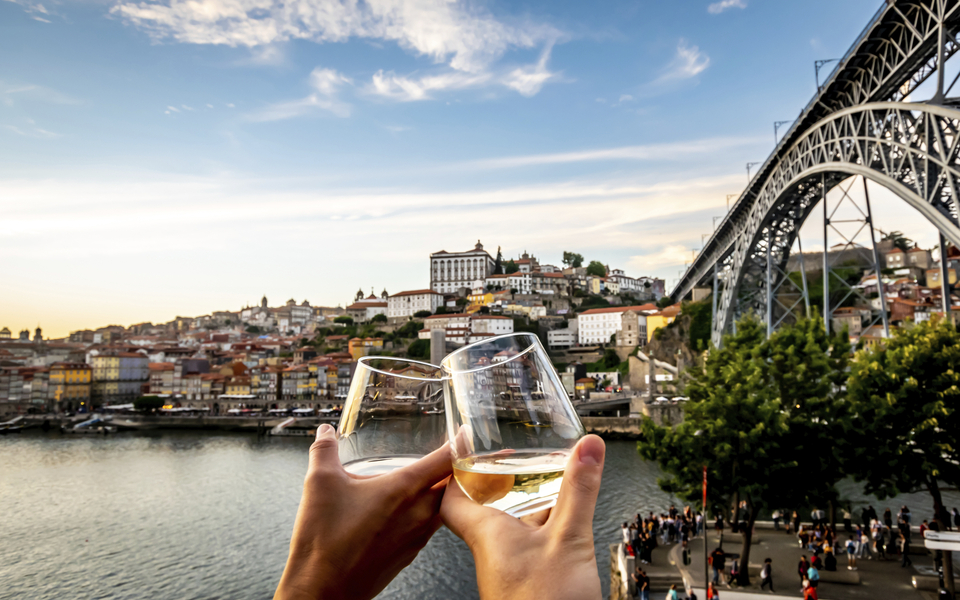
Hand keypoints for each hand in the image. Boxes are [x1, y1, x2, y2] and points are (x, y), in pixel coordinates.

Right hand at [274, 424, 451, 599]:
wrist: (323, 590)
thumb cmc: (324, 541)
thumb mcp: (319, 483)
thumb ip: (324, 451)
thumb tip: (325, 432)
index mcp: (403, 489)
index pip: (445, 460)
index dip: (460, 443)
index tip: (466, 432)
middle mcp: (418, 513)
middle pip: (450, 485)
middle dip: (454, 468)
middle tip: (453, 455)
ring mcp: (416, 537)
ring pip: (441, 507)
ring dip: (441, 493)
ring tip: (433, 481)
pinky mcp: (409, 554)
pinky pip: (428, 527)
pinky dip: (427, 514)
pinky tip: (409, 512)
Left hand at [440, 435, 604, 599]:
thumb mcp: (568, 537)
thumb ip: (578, 490)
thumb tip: (587, 447)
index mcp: (487, 534)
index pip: (452, 498)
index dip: (457, 473)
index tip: (467, 450)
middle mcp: (492, 552)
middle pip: (483, 510)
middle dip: (499, 485)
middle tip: (511, 461)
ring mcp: (509, 571)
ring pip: (511, 529)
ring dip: (527, 507)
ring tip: (546, 484)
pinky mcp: (527, 585)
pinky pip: (529, 549)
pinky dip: (543, 530)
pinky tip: (563, 527)